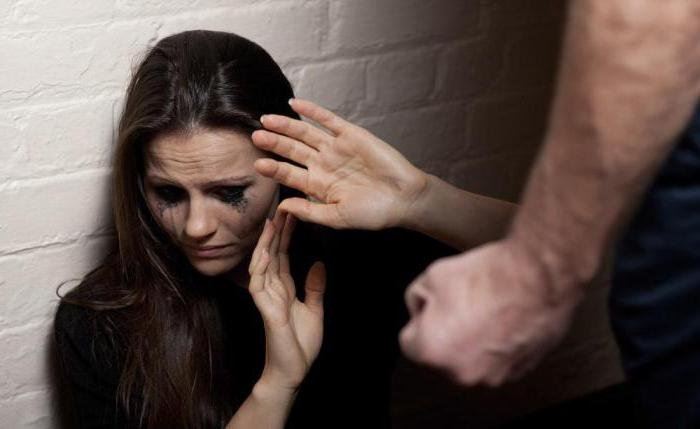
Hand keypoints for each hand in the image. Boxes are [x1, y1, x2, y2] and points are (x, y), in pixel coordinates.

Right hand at [248, 210, 325, 390]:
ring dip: (267, 243)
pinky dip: (261, 267)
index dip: (286, 235)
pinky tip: (265, 251)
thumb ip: (314, 288)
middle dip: (277, 231)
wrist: (292, 371)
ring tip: (272, 222)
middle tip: (282, 207)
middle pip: (272, 254)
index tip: (291, 214)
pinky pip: (259, 284)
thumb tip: (318, 264)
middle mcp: (272, 289)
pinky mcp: (265, 310)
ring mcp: (266, 298)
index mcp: (284, 288)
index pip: (283, 255)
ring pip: (263, 264)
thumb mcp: (314, 310)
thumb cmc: (300, 344)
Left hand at [252, 98, 427, 229]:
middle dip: (274, 143)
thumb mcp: (337, 217)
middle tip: (255, 137)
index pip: (289, 174)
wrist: (404, 197)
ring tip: (266, 120)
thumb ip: (309, 211)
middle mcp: (324, 165)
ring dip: (286, 126)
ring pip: (305, 134)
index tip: (257, 165)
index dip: (273, 168)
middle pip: (292, 151)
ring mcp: (336, 148)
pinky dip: (312, 111)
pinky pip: (328, 120)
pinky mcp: (351, 135)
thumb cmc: (373, 213)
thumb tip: (282, 207)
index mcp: (319, 185)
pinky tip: (295, 105)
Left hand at [399, 239, 582, 385]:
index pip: (409, 341)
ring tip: (487, 307)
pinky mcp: (520, 370)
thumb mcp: (433, 275)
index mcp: (433, 351)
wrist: (538, 276)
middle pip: (442, 353)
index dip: (422, 317)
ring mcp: (494, 374)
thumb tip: (421, 306)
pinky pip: (498, 359)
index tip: (435, 305)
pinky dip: (499, 343)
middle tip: (463, 302)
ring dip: (474, 339)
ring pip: (471, 358)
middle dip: (446, 331)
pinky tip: (504, 318)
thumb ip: (417, 298)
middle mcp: (463, 372)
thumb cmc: (491, 276)